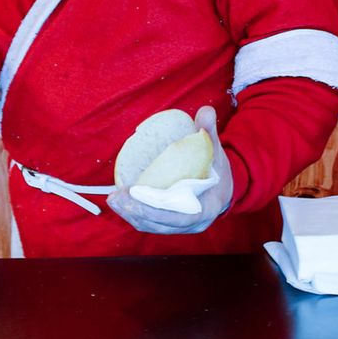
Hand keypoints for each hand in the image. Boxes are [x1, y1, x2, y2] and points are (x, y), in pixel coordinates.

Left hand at [107, 105, 232, 234]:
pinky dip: (134, 215)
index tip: (136, 194)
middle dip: (137, 212)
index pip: (181, 216)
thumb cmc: (219, 169)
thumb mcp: (217, 151)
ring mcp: (181, 227)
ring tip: (113, 199)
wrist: (224, 187)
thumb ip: (209, 132)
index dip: (157, 209)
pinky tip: (121, 203)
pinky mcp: (170, 224)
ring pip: (152, 226)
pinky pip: (150, 224)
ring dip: (130, 215)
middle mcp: (193, 224)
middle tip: (115, 197)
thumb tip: (205, 111)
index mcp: (207, 208)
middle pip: (161, 224)